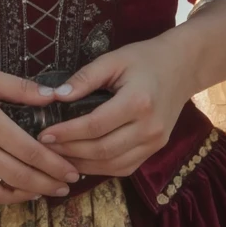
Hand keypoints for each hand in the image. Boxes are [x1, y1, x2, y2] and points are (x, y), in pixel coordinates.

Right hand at [0, 61, 84, 208]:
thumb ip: (20, 88)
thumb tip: (53, 95)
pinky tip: (6, 194)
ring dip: (23, 196)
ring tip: (40, 192)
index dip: (55, 165)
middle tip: (65, 187)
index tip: (71, 171)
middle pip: (20, 176)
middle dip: (48, 184)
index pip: (31, 151)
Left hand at [34, 32, 194, 176]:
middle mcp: (149, 127)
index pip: (95, 125)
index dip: (67, 133)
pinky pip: (125, 167)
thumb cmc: (144, 59)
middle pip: (102, 150)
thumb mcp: (114, 59)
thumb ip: (85, 78)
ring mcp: (155, 142)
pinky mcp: (156, 150)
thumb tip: (56, 96)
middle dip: (70, 151)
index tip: (44, 134)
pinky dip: (100, 168)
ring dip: (82, 164)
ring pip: (113, 164)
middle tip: (45, 147)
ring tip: (58, 156)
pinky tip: (81, 161)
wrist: (181, 67)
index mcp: (137, 101)